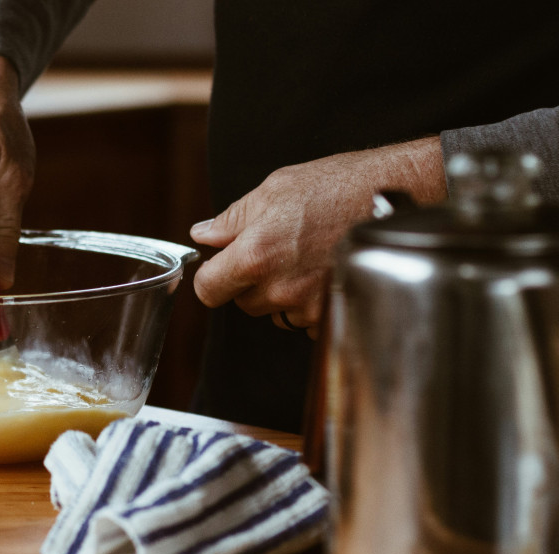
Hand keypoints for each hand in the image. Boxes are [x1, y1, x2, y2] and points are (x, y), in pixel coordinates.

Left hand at [189, 136, 445, 338]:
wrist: (398, 197)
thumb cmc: (339, 186)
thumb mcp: (276, 189)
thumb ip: (232, 219)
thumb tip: (202, 234)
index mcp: (256, 255)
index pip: (208, 290)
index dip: (211, 278)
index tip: (219, 267)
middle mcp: (280, 288)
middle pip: (243, 302)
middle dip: (251, 281)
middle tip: (277, 250)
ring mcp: (309, 306)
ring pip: (275, 312)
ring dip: (282, 293)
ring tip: (307, 258)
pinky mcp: (334, 315)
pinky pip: (305, 320)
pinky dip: (310, 303)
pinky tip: (325, 271)